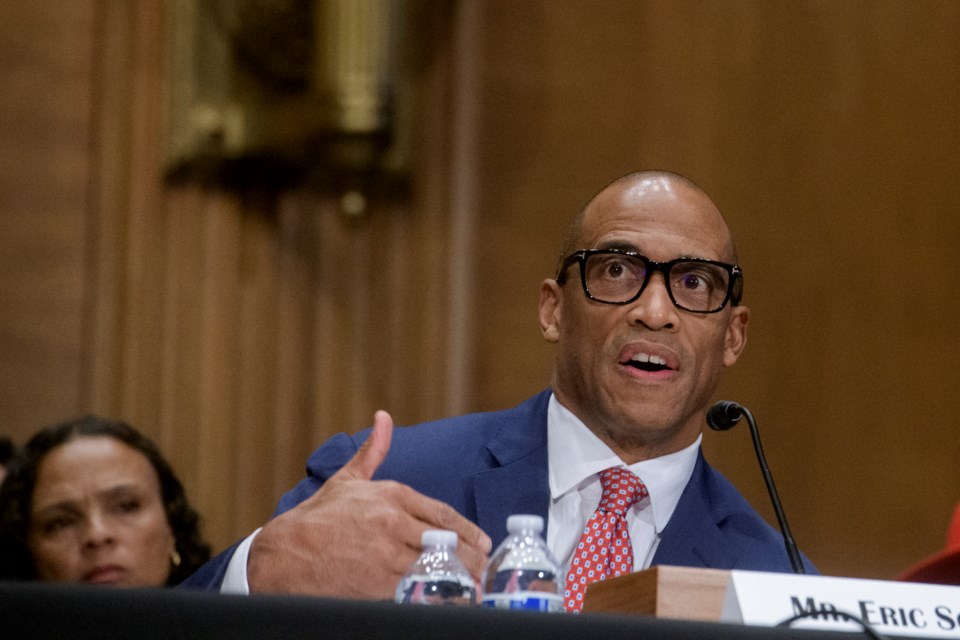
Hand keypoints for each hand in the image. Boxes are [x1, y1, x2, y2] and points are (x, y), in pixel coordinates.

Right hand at [247, 410, 492, 597]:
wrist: (281, 555)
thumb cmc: (315, 519)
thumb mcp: (347, 480)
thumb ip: (373, 451)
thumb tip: (383, 418)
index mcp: (391, 495)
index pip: (444, 515)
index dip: (469, 532)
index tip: (483, 542)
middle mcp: (393, 521)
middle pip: (448, 543)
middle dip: (471, 558)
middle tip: (485, 569)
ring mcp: (387, 553)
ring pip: (437, 567)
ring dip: (459, 579)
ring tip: (474, 588)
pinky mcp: (378, 583)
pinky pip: (416, 591)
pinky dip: (434, 596)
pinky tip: (446, 601)